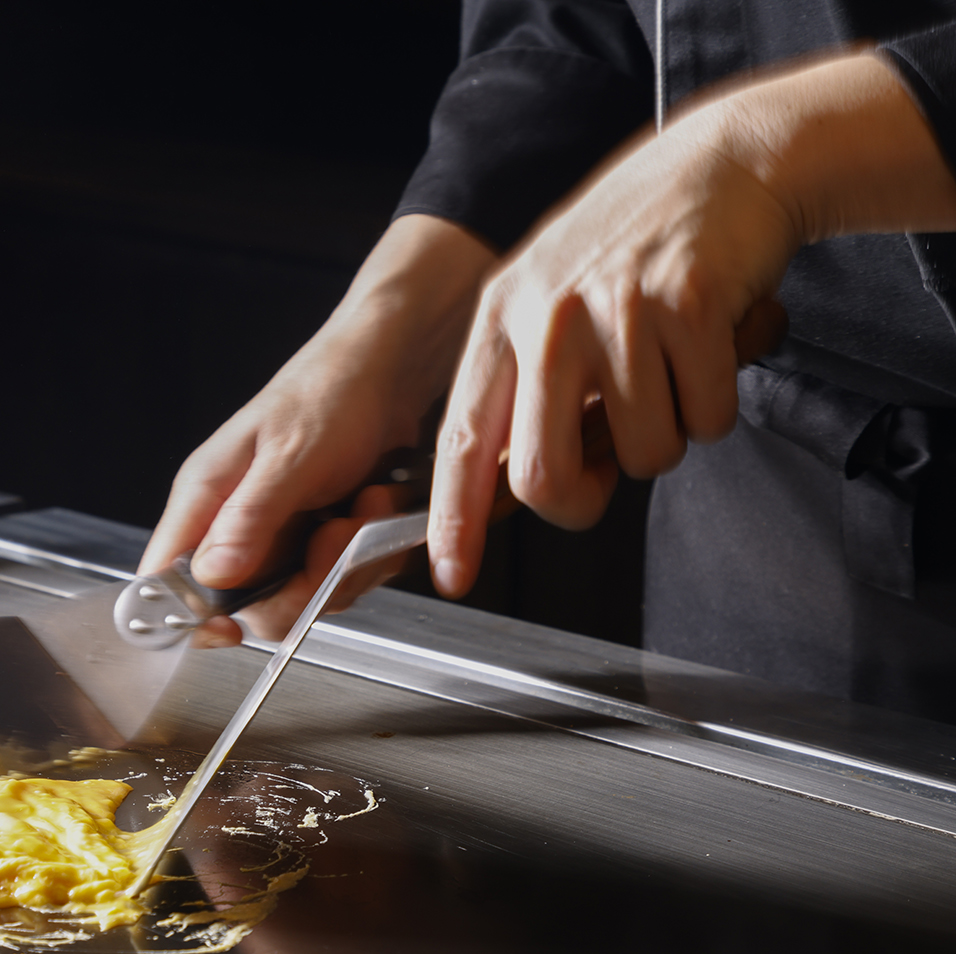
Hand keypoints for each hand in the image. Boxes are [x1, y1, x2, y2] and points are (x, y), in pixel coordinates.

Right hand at [140, 214, 496, 643]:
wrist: (397, 366)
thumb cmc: (332, 389)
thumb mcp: (290, 455)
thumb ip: (250, 519)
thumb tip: (210, 575)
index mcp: (205, 497)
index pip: (164, 580)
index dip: (188, 616)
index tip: (227, 631)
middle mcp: (236, 521)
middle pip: (246, 605)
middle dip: (300, 587)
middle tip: (331, 543)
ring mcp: (282, 532)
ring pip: (303, 596)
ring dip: (345, 563)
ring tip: (362, 506)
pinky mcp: (323, 538)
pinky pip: (343, 579)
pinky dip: (370, 552)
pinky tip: (376, 504)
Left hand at [428, 50, 955, 597]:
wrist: (717, 163)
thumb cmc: (628, 247)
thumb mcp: (544, 305)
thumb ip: (521, 389)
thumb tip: (512, 487)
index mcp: (499, 321)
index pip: (460, 442)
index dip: (456, 520)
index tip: (453, 573)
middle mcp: (546, 319)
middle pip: (543, 477)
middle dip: (582, 498)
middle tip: (607, 466)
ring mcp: (616, 312)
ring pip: (641, 456)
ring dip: (665, 433)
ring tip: (665, 369)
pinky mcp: (689, 306)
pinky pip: (705, 418)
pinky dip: (715, 401)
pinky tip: (706, 347)